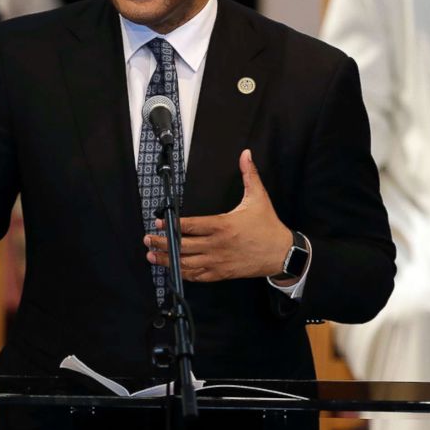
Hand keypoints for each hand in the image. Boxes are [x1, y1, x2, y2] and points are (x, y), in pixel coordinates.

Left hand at [144, 149, 293, 281]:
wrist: (282, 253)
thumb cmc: (268, 226)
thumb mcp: (259, 197)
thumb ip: (249, 174)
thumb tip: (246, 154)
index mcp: (223, 225)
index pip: (191, 226)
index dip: (172, 224)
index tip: (159, 221)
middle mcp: (217, 245)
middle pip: (183, 245)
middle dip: (162, 242)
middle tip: (148, 239)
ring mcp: (218, 261)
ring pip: (186, 263)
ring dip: (167, 260)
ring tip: (151, 255)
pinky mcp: (221, 273)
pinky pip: (198, 276)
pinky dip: (183, 273)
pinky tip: (172, 269)